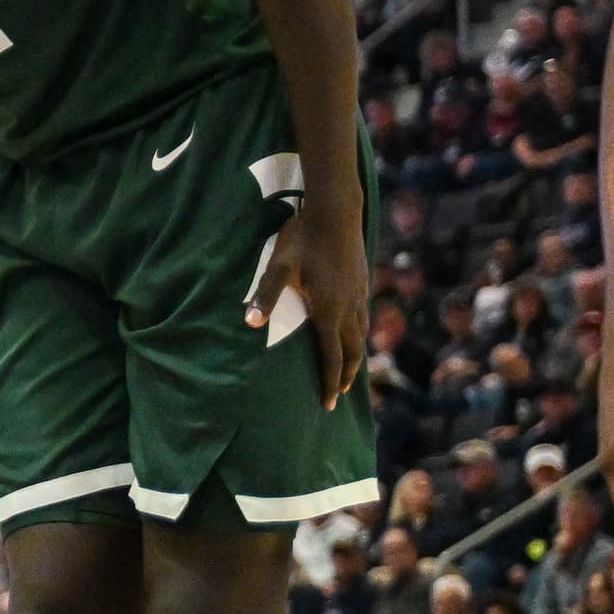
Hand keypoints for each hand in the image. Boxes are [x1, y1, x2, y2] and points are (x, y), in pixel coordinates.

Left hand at [248, 197, 369, 411]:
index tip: (328, 403)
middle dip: (345, 376)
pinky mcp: (362, 283)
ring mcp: (359, 295)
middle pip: (351, 352)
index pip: (331, 356)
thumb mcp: (278, 266)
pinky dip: (359, 336)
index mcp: (329, 310)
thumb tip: (250, 322)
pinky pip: (363, 319)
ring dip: (355, 358)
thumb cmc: (302, 238)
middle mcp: (349, 308)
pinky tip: (354, 334)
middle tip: (338, 396)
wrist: (336, 211)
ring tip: (349, 373)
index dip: (329, 381)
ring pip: (361, 336)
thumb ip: (266, 295)